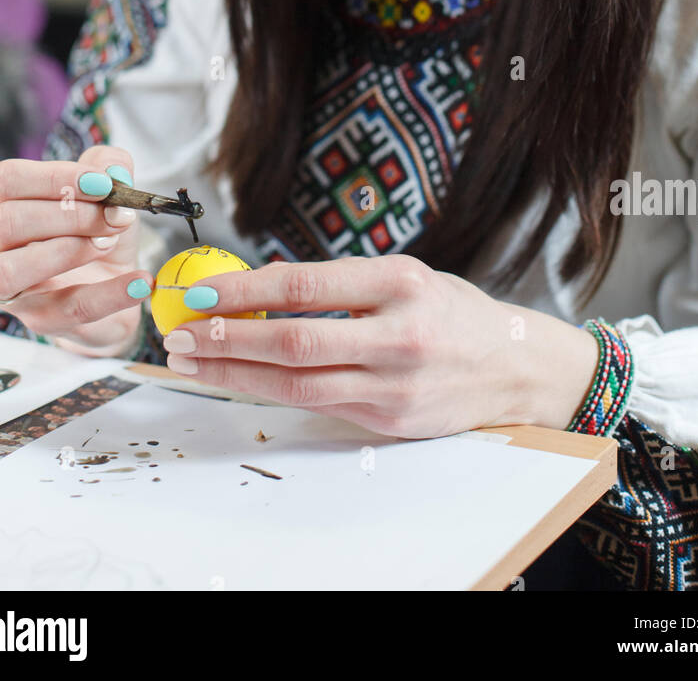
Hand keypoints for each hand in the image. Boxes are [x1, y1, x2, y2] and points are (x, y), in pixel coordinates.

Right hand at [0, 145, 155, 356]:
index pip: (4, 181)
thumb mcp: (107, 187)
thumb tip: (114, 172)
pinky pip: (67, 309)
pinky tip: (141, 282)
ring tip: (111, 243)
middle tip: (116, 217)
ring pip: (11, 271)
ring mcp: (7, 289)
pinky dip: (109, 294)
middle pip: (7, 223)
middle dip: (71, 215)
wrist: (115, 279)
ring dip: (71, 251)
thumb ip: (110, 164)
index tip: (103, 183)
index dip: (54, 178)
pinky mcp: (39, 320)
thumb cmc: (96, 226)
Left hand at [158, 253, 599, 437]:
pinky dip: (270, 391)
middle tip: (180, 331)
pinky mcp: (389, 420)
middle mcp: (398, 334)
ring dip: (235, 373)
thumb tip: (260, 287)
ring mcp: (394, 384)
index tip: (201, 291)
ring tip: (192, 360)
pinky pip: (317, 405)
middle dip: (227, 337)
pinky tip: (238, 379)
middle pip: (293, 340)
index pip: (304, 286)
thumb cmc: (453, 312)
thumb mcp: (406, 276)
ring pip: (296, 383)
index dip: (245, 291)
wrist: (517, 368)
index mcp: (400, 282)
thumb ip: (342, 283)